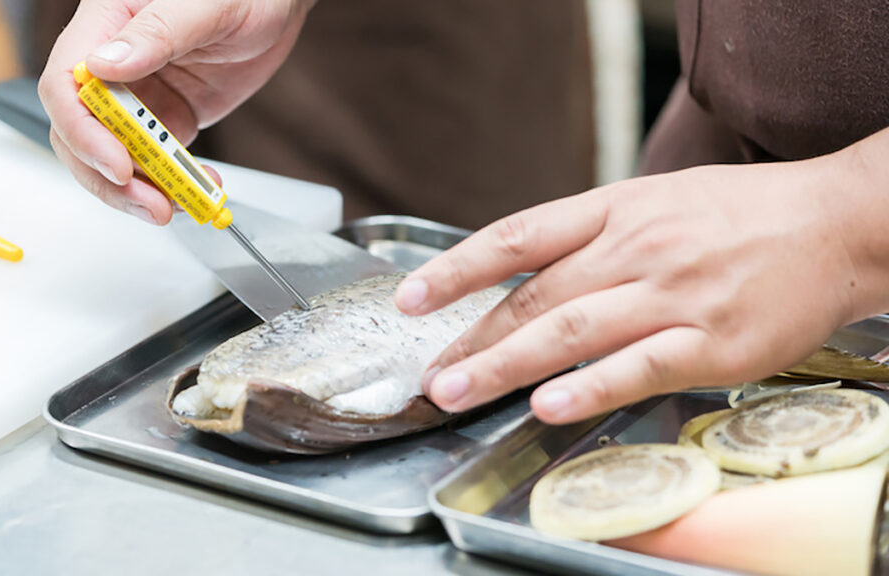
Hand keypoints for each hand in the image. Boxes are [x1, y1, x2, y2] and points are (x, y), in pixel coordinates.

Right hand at [38, 0, 313, 223]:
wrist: (276, 5)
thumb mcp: (206, 3)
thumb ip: (157, 31)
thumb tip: (105, 64)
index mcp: (105, 23)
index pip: (66, 85)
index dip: (83, 132)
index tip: (118, 164)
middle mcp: (112, 64)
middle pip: (79, 132)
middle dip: (108, 176)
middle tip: (151, 203)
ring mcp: (137, 96)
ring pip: (112, 155)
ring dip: (138, 191)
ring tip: (176, 207)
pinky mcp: (166, 119)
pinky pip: (154, 162)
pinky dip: (171, 185)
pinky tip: (198, 190)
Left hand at [395, 155, 876, 423]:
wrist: (835, 223)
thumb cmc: (739, 216)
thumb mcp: (654, 202)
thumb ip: (590, 236)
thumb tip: (524, 274)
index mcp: (614, 210)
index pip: (516, 238)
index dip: (455, 269)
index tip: (410, 299)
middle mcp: (634, 249)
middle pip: (533, 295)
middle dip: (472, 338)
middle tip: (429, 373)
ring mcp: (671, 295)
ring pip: (571, 330)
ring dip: (505, 364)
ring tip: (458, 391)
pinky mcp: (711, 341)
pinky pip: (638, 364)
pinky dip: (589, 386)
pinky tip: (547, 405)